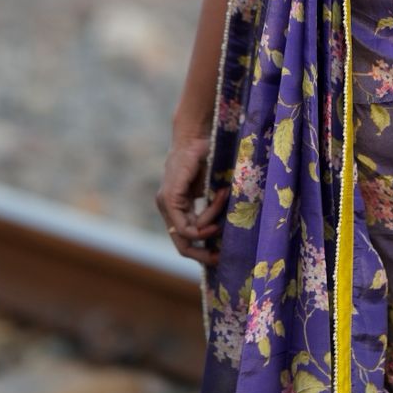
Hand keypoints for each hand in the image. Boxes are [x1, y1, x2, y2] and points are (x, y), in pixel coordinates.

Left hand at [155, 131, 229, 266]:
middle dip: (201, 254)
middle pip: (181, 245)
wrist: (196, 135)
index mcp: (177, 206)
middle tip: (220, 258)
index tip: (221, 253)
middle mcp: (168, 208)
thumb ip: (212, 205)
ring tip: (224, 204)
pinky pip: (187, 225)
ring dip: (210, 226)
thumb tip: (227, 227)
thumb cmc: (207, 155)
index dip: (203, 249)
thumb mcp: (211, 188)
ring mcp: (165, 204)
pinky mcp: (168, 199)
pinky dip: (206, 220)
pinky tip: (220, 201)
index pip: (186, 238)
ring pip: (187, 235)